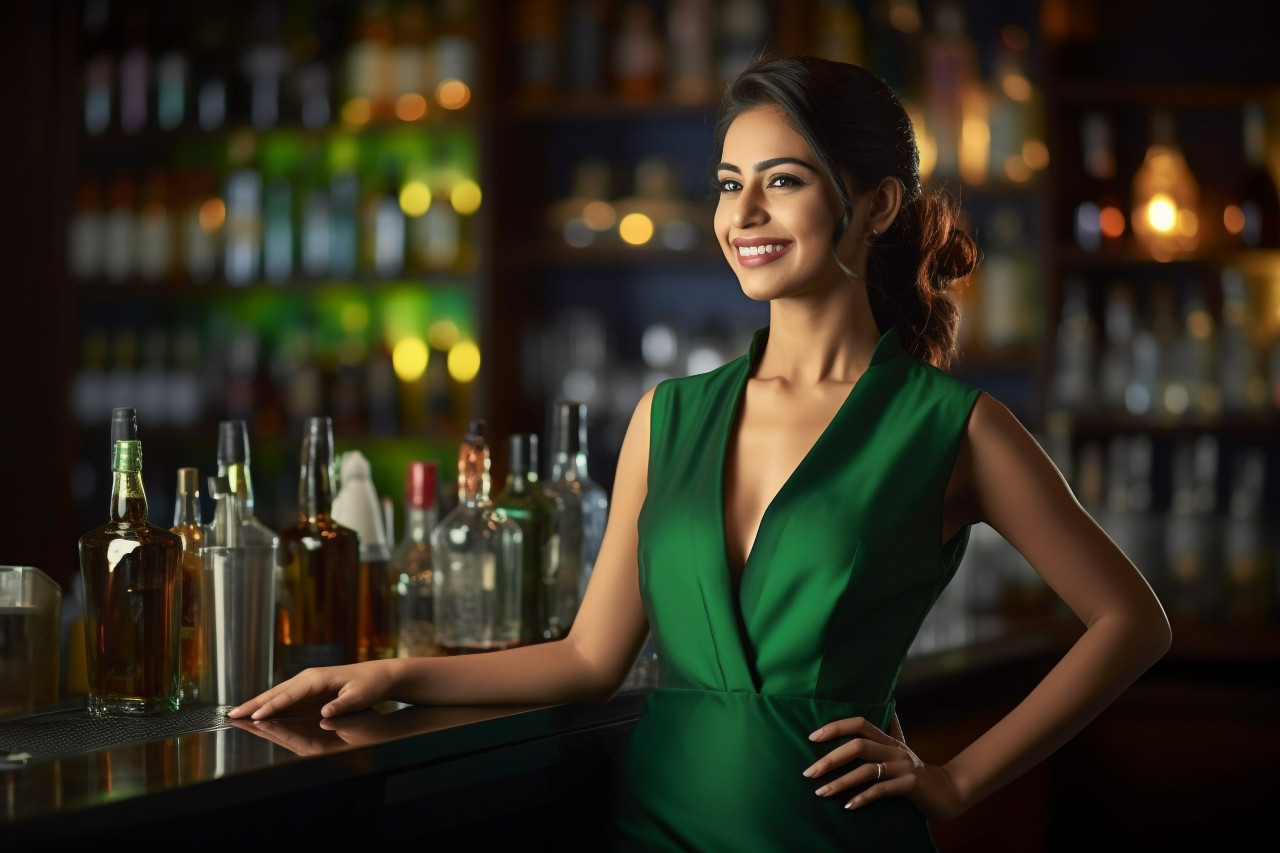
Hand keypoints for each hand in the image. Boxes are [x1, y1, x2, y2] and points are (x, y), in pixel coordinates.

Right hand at [226, 659, 398, 720]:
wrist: (380, 675)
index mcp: (317, 678)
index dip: (271, 706)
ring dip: (256, 704)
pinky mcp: (308, 690)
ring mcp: (306, 683)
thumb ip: (342, 705)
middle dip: (254, 704)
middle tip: (232, 715)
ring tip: (237, 714)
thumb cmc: (370, 685)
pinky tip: (257, 713)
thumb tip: (325, 714)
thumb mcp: (360, 696)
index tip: (255, 716)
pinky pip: (284, 699)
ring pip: (277, 695)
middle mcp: (308, 678)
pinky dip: (269, 705)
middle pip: (276, 693)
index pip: (288, 695)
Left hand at [803, 716, 965, 820]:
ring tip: (820, 792)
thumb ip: (891, 730)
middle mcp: (894, 749)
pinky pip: (882, 790)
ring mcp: (903, 766)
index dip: (835, 727)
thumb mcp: (900, 749)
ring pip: (867, 770)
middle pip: (858, 746)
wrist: (947, 792)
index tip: (811, 737)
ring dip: (840, 782)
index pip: (859, 723)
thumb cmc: (915, 771)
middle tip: (808, 772)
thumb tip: (889, 705)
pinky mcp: (910, 785)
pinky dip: (863, 798)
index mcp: (888, 739)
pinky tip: (848, 806)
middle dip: (830, 759)